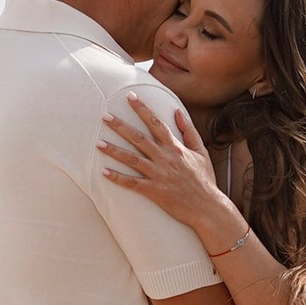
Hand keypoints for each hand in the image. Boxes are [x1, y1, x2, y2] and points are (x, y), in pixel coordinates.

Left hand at [97, 94, 245, 249]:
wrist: (207, 207)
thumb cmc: (204, 179)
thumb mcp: (201, 152)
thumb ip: (189, 131)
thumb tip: (177, 112)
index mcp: (175, 147)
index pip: (156, 122)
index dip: (142, 109)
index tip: (130, 97)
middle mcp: (165, 158)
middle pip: (139, 138)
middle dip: (120, 126)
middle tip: (104, 116)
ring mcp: (158, 175)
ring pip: (132, 159)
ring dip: (114, 151)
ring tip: (98, 143)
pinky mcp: (154, 191)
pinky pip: (132, 183)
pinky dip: (118, 178)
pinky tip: (104, 172)